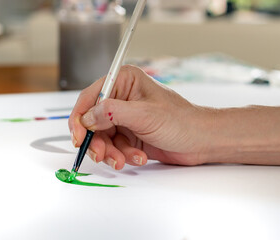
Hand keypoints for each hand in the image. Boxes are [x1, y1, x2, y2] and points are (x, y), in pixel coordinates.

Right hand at [68, 65, 214, 169]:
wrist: (201, 141)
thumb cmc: (181, 120)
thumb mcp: (144, 115)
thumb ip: (112, 113)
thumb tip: (86, 117)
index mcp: (124, 81)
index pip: (90, 97)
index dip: (80, 118)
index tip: (78, 137)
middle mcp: (122, 98)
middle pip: (92, 121)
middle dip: (96, 141)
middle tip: (101, 155)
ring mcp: (125, 118)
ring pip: (102, 137)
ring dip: (111, 152)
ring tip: (123, 160)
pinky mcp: (129, 135)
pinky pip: (114, 147)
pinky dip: (122, 156)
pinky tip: (138, 158)